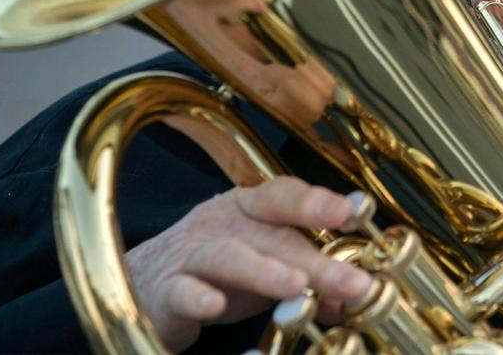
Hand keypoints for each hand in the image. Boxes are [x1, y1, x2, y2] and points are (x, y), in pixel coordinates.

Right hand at [124, 176, 370, 350]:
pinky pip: (181, 291)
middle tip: (353, 281)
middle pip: (272, 234)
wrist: (147, 281)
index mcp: (251, 208)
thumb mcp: (268, 264)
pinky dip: (197, 297)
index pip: (285, 196)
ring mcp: (192, 254)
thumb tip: (355, 292)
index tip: (355, 212)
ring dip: (264, 271)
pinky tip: (214, 306)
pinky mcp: (166, 290)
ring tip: (297, 287)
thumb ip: (309, 273)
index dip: (318, 202)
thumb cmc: (220, 269)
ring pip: (229, 257)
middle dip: (314, 258)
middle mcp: (223, 223)